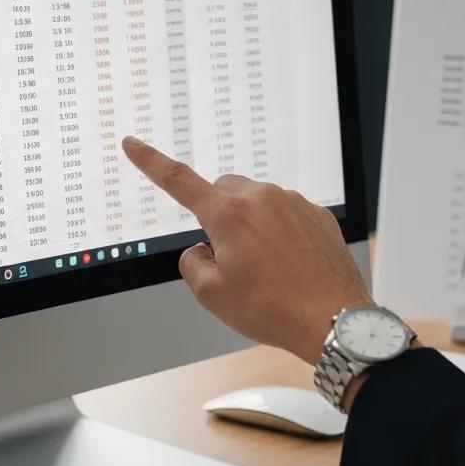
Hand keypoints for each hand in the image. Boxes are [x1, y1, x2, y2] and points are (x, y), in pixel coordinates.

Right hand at [121, 136, 372, 365]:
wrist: (332, 320)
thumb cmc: (273, 309)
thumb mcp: (211, 294)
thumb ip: (192, 263)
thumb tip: (201, 249)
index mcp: (228, 215)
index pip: (178, 181)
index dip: (150, 161)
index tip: (132, 145)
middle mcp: (262, 199)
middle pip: (223, 192)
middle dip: (218, 216)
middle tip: (228, 259)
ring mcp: (293, 204)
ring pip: (256, 204)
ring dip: (251, 227)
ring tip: (265, 270)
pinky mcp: (317, 216)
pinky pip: (285, 215)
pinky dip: (278, 235)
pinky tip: (287, 267)